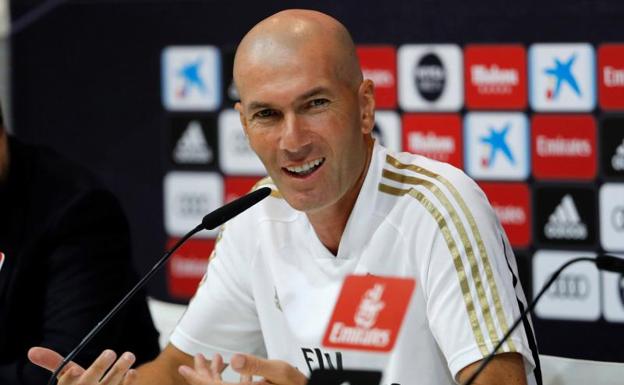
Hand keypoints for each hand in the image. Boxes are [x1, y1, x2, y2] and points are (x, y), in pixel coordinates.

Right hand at [28, 347, 136, 384]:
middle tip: (110, 351)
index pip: (66, 384)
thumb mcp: (67, 375)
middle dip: (98, 368)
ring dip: (119, 371)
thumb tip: (31, 351)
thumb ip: (53, 362)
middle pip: (88, 384)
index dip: (69, 379)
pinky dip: (128, 382)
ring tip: (129, 355)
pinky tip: (132, 372)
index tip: (75, 368)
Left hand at [178, 353, 306, 384]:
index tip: (182, 368)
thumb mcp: (279, 372)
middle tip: (196, 358)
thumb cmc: (297, 384)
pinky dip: (229, 377)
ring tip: (215, 358)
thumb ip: (256, 366)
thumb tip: (234, 360)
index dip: (196, 378)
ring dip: (216, 374)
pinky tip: (233, 367)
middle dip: (204, 373)